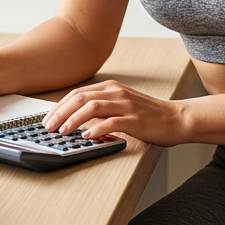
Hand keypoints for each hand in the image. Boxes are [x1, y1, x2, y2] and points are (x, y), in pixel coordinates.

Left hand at [42, 80, 186, 146]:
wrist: (176, 119)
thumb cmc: (148, 115)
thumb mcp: (121, 105)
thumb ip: (101, 108)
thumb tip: (75, 118)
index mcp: (111, 87)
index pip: (77, 93)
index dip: (60, 106)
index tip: (48, 119)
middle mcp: (116, 93)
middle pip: (80, 98)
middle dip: (60, 113)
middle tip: (48, 126)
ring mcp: (126, 105)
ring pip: (92, 107)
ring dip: (73, 120)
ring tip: (62, 131)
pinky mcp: (135, 120)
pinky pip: (111, 123)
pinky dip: (96, 129)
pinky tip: (86, 136)